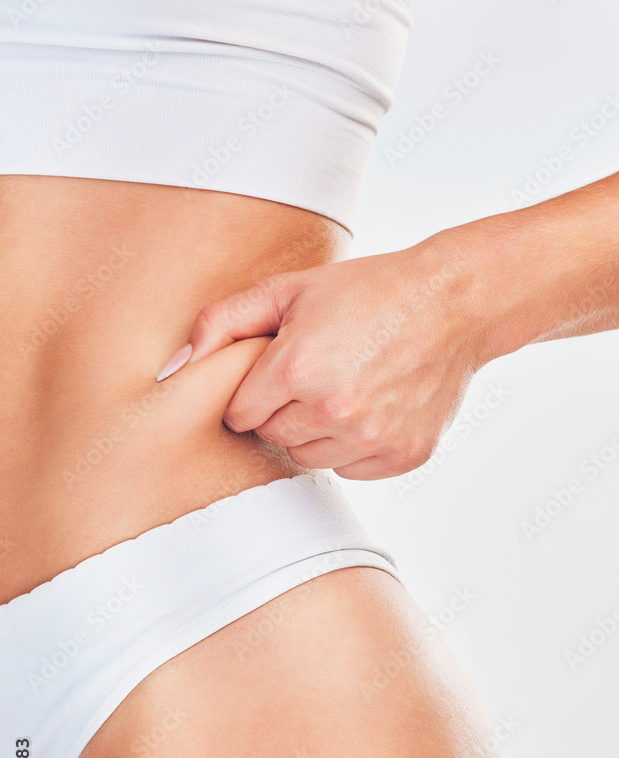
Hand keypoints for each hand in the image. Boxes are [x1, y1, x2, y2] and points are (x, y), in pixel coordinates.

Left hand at [157, 172, 618, 479]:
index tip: (276, 373)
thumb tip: (175, 365)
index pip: (240, 415)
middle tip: (314, 375)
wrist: (452, 304)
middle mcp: (332, 410)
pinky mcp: (401, 454)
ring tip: (343, 388)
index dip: (254, 392)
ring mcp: (371, 437)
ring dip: (316, 431)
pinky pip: (351, 467)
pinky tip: (371, 405)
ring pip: (310, 458)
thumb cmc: (368, 292)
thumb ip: (223, 322)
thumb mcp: (289, 290)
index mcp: (296, 368)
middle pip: (273, 438)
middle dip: (283, 411)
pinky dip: (353, 445)